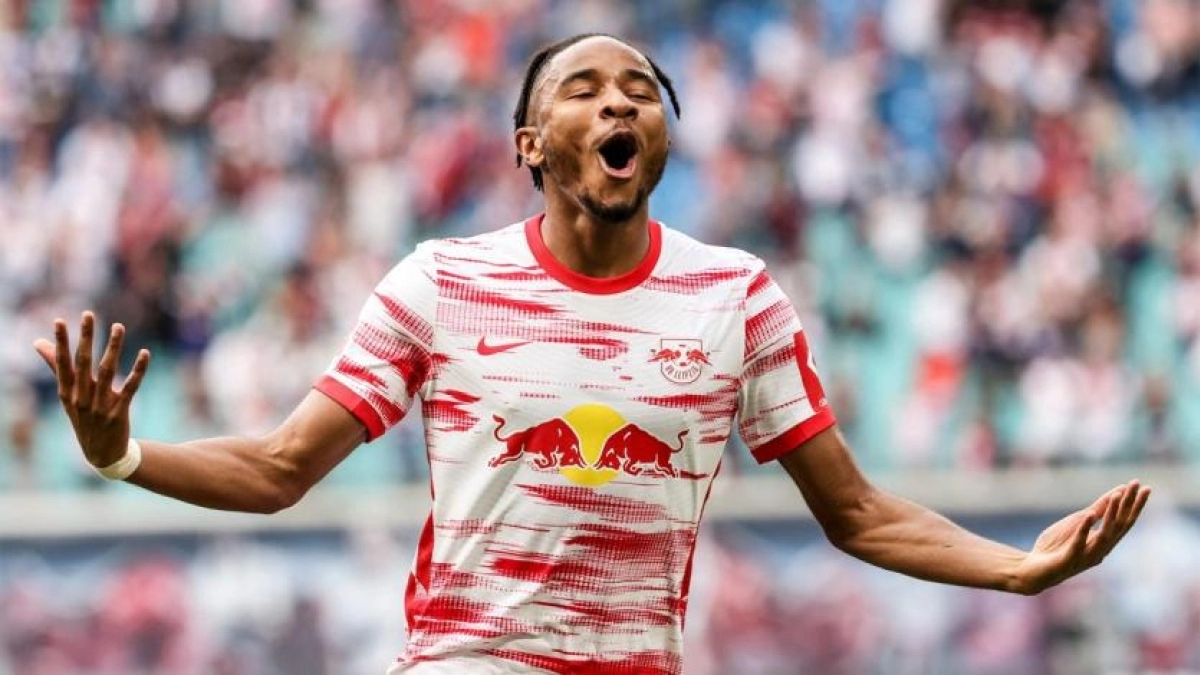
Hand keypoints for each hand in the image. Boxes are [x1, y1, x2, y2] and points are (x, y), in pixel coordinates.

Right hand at [33, 312, 150, 467]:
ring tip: (118, 326)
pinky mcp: (119, 413)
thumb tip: (38, 343)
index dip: (61, 342)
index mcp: (67, 392)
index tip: (59, 321)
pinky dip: (138, 371)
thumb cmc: (84, 417)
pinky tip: (144, 354)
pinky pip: (130, 388)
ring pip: (107, 372)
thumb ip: (56, 367)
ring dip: (113, 348)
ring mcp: (99, 407)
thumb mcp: (67, 395)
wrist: (102, 454)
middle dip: (85, 338)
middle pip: (83, 363)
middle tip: (89, 314)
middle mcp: (81, 398)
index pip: (62, 363)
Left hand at [1013, 480, 1150, 594]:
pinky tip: (1088, 515)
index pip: (1124, 522)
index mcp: (1103, 542)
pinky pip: (1079, 544)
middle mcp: (1100, 550)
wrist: (1034, 570)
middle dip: (1129, 505)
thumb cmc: (1056, 547)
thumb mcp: (1076, 524)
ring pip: (1103, 535)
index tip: (1146, 487)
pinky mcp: (1069, 560)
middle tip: (1139, 486)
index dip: (1135, 505)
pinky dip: (1084, 529)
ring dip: (1110, 515)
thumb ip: (1095, 512)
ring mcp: (1086, 556)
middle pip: (1119, 527)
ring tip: (1116, 495)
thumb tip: (1115, 494)